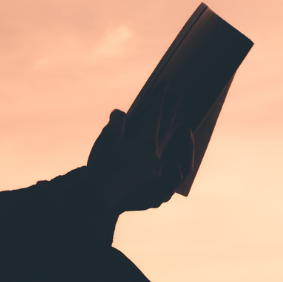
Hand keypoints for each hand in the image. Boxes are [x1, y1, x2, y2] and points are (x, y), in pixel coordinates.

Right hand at [87, 88, 194, 213]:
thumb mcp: (107, 138)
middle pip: (168, 129)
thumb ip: (117, 122)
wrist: (98, 196)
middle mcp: (155, 156)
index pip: (156, 115)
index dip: (160, 98)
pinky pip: (170, 168)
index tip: (165, 85)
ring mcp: (155, 171)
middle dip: (172, 111)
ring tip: (184, 125)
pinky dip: (175, 158)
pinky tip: (174, 156)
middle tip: (178, 97)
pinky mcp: (151, 184)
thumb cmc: (101, 166)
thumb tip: (120, 113)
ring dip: (177, 134)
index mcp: (146, 143)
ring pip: (171, 148)